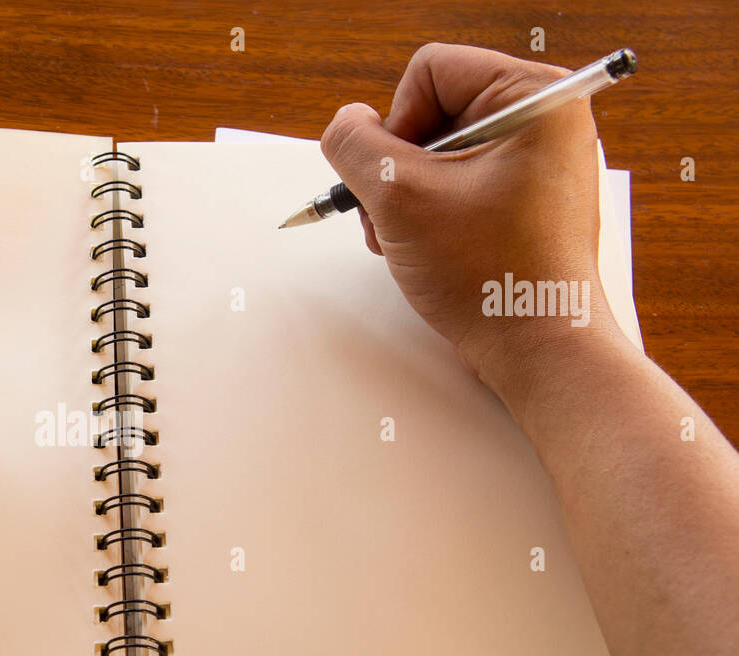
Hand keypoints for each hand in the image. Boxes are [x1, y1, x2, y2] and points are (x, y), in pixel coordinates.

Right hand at [319, 44, 616, 399]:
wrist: (538, 348)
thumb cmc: (494, 277)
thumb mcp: (400, 200)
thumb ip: (356, 147)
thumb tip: (345, 125)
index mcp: (536, 98)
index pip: (430, 72)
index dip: (397, 124)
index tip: (401, 180)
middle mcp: (545, 121)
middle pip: (432, 112)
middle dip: (398, 169)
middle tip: (397, 217)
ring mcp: (537, 163)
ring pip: (438, 153)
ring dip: (406, 197)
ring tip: (410, 241)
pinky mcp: (525, 200)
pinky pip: (458, 184)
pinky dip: (429, 213)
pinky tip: (427, 249)